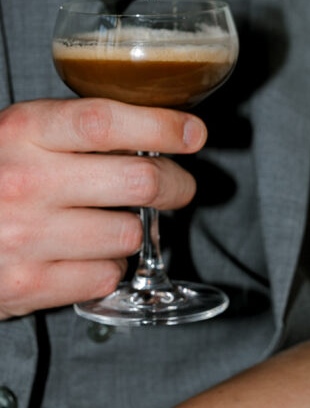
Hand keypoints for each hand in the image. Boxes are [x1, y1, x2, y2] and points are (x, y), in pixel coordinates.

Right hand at [0, 98, 206, 318]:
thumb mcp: (18, 135)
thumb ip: (76, 128)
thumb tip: (157, 130)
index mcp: (22, 131)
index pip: (106, 122)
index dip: (161, 127)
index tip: (193, 133)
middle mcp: (24, 182)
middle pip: (139, 181)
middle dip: (176, 185)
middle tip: (179, 187)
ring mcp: (25, 237)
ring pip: (129, 233)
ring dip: (132, 230)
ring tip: (109, 222)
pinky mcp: (28, 285)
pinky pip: (107, 276)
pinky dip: (108, 267)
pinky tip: (86, 254)